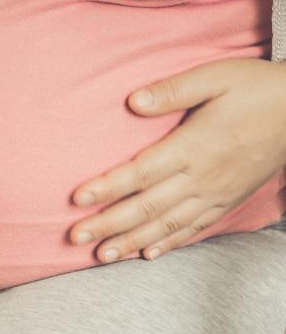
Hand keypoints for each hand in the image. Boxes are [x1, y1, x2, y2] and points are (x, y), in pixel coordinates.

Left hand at [70, 58, 285, 261]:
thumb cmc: (258, 89)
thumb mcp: (217, 76)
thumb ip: (174, 90)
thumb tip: (134, 102)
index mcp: (194, 146)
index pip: (141, 172)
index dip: (107, 187)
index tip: (77, 199)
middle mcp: (202, 177)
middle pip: (147, 206)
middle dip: (108, 224)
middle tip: (75, 238)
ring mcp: (216, 193)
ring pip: (168, 224)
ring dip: (132, 242)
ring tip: (102, 256)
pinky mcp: (229, 201)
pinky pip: (195, 228)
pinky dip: (170, 244)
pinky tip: (147, 254)